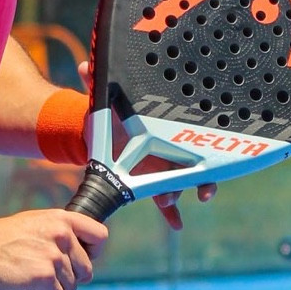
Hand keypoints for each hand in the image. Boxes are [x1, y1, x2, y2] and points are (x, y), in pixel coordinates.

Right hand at [0, 208, 107, 289]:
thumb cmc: (3, 238)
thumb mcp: (37, 223)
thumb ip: (59, 233)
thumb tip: (79, 256)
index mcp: (62, 219)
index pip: (100, 236)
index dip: (93, 253)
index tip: (79, 259)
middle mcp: (62, 235)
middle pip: (86, 270)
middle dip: (70, 278)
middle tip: (48, 277)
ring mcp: (54, 256)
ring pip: (71, 287)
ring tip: (34, 283)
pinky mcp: (44, 276)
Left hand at [78, 60, 216, 229]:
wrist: (93, 132)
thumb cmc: (106, 115)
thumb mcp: (103, 99)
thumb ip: (95, 82)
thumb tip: (85, 65)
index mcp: (164, 129)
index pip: (193, 139)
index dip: (205, 150)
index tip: (206, 160)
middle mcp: (170, 148)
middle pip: (194, 165)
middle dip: (195, 179)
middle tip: (188, 187)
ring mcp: (163, 167)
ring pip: (181, 184)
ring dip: (177, 194)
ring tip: (167, 201)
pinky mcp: (150, 183)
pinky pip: (167, 201)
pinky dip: (173, 214)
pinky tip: (177, 225)